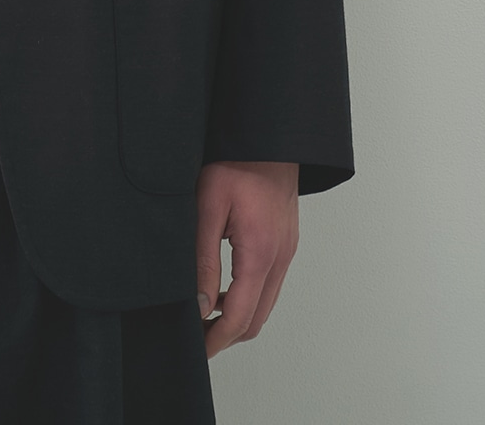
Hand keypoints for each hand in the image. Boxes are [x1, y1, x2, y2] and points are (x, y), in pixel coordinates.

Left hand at [194, 160, 298, 356]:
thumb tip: (200, 304)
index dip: (216, 340)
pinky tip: (224, 285)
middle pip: (257, 319)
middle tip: (197, 336)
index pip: (240, 317)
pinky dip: (249, 294)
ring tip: (205, 313)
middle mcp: (280, 256)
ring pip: (266, 302)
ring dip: (239, 315)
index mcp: (261, 253)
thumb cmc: (235, 162)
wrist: (269, 134)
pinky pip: (271, 281)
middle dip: (227, 334)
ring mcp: (287, 249)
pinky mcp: (286, 240)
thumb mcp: (208, 207)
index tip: (197, 350)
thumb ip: (203, 259)